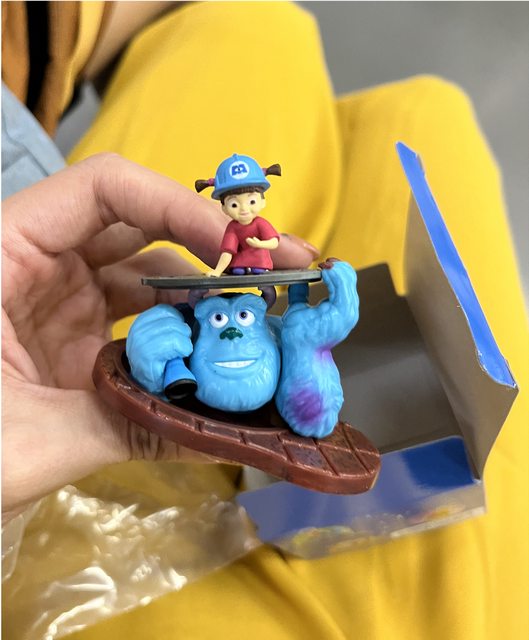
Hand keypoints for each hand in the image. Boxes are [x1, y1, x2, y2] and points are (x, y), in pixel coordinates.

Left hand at [1, 154, 317, 522]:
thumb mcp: (25, 442)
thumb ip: (124, 428)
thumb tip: (221, 432)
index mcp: (5, 253)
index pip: (104, 191)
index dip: (178, 208)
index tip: (238, 251)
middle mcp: (38, 264)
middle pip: (141, 227)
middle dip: (215, 247)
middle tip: (284, 269)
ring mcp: (60, 300)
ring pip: (148, 277)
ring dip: (206, 296)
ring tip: (264, 322)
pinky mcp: (75, 336)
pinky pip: (140, 320)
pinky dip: (181, 334)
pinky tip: (219, 355)